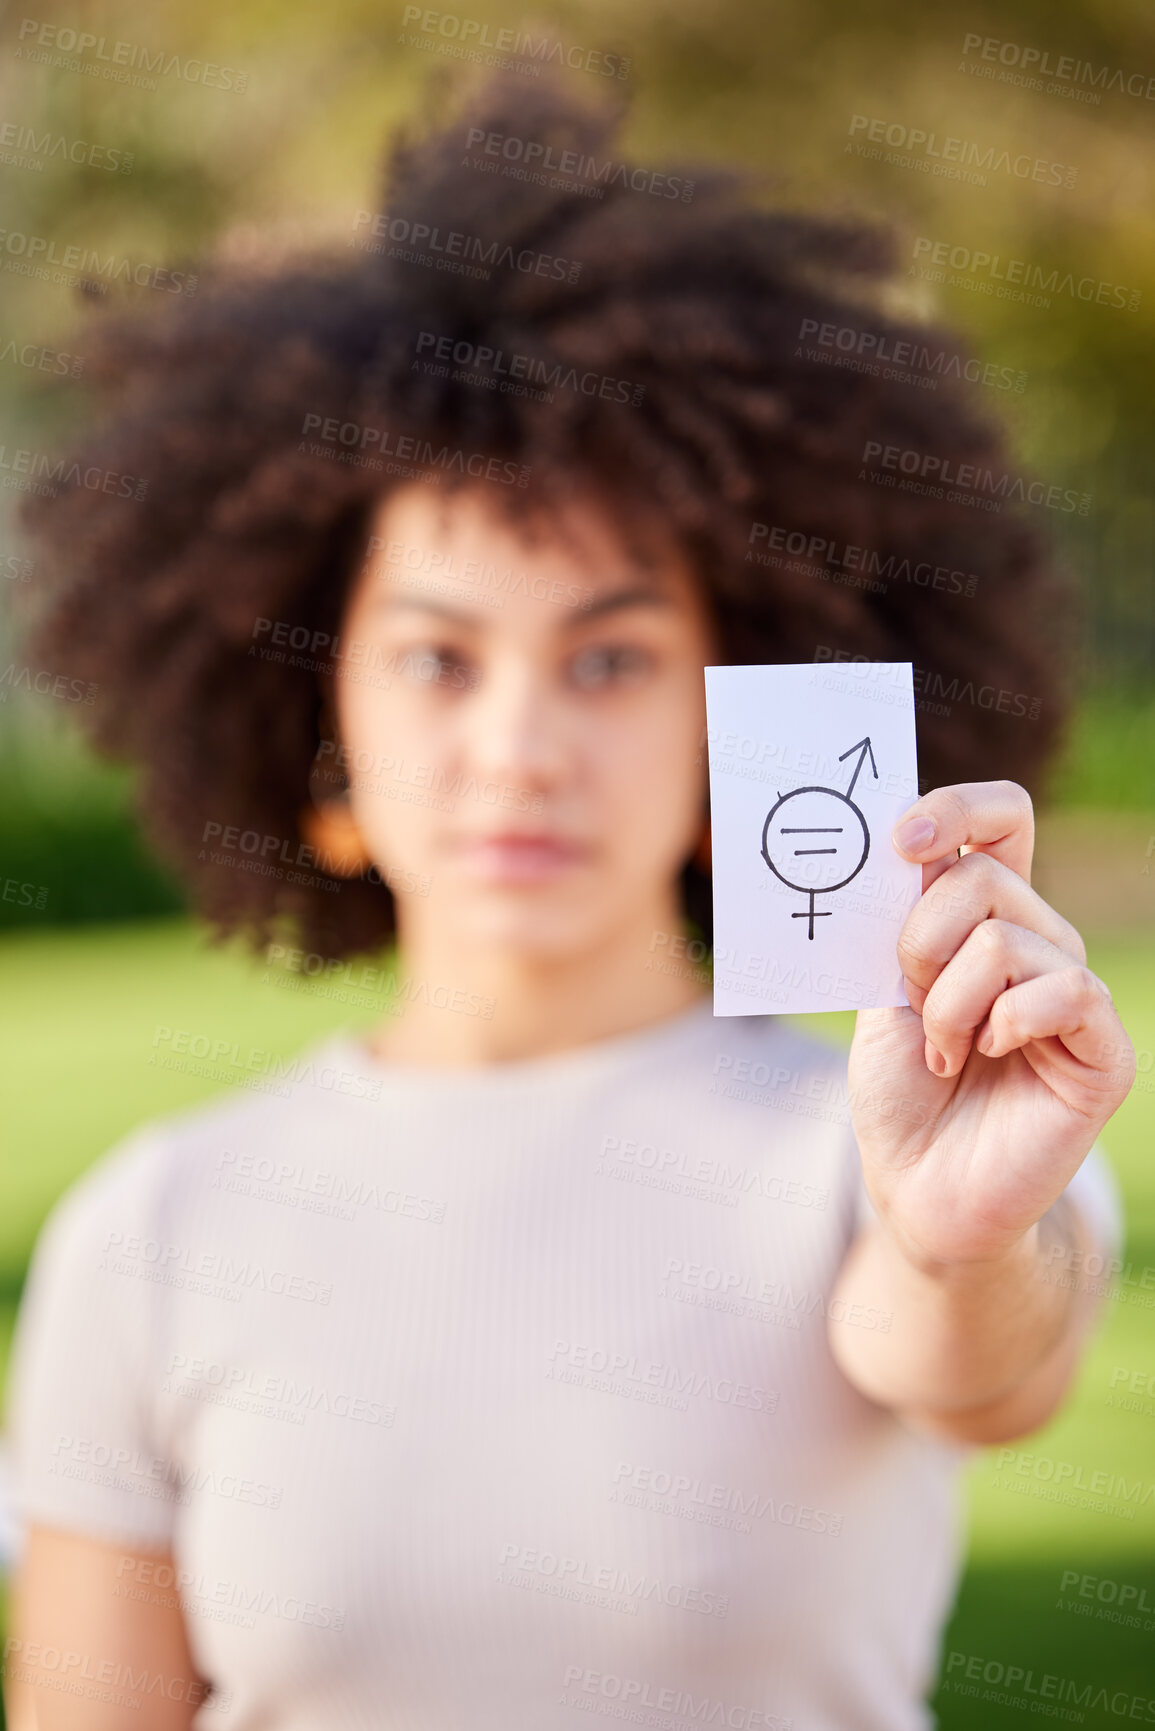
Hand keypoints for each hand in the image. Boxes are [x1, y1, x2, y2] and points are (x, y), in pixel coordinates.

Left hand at [847, 780, 1135, 1268]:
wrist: (917, 1188)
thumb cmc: (900, 1092)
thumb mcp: (883, 992)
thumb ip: (902, 923)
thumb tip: (905, 844)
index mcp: (984, 916)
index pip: (1001, 819)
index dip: (957, 807)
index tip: (901, 839)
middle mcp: (1038, 941)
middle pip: (984, 876)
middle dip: (920, 939)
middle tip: (911, 1002)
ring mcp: (1072, 993)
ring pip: (1008, 938)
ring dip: (949, 1002)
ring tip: (944, 1052)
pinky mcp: (1102, 1049)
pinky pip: (1066, 990)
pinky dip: (1007, 1021)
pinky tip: (988, 1056)